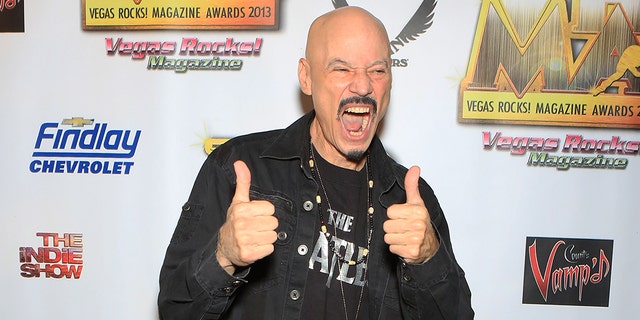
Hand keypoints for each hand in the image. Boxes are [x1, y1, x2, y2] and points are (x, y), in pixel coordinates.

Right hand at [216, 160, 277, 274]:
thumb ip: (242, 182)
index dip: (264, 213)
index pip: (270, 208)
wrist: (224, 248)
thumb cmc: (234, 223)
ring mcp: (245, 240)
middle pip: (274, 222)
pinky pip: (270, 248)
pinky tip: (255, 246)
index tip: (254, 216)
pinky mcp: (249, 254)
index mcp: (241, 210)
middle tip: (255, 227)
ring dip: (266, 238)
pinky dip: (265, 249)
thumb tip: (240, 163)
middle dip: (266, 225)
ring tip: (255, 237)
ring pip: (273, 236)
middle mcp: (242, 224)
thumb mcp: (238, 201)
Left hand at [383, 166, 438, 263]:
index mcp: (418, 211)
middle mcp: (418, 225)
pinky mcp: (412, 252)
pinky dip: (397, 249)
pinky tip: (405, 245)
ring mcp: (416, 239)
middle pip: (387, 225)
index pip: (390, 212)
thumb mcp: (417, 203)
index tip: (404, 217)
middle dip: (393, 228)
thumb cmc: (420, 222)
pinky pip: (392, 248)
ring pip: (388, 238)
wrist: (430, 247)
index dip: (395, 215)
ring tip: (404, 237)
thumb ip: (412, 185)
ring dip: (394, 239)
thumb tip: (415, 168)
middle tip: (404, 228)